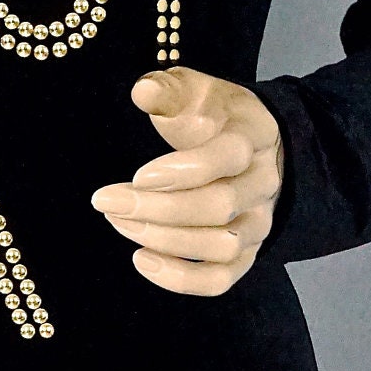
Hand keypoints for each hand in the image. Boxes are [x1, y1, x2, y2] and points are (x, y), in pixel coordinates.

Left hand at [90, 66, 284, 296]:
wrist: (251, 145)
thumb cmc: (214, 117)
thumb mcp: (194, 91)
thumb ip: (169, 89)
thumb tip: (143, 91)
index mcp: (253, 137)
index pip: (228, 157)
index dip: (183, 171)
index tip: (137, 175)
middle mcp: (263, 184)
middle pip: (219, 207)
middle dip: (156, 209)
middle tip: (108, 200)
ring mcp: (258, 223)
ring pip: (220, 247)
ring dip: (163, 240)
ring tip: (120, 222)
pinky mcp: (246, 253)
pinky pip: (220, 280)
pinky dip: (180, 279)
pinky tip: (141, 258)